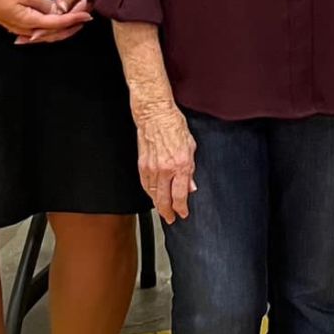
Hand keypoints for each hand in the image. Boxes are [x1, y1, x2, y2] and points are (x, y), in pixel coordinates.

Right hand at [15, 0, 94, 44]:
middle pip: (54, 34)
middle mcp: (25, 30)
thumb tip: (58, 10)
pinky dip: (49, 30)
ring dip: (61, 29)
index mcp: (29, 22)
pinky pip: (37, 33)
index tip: (87, 15)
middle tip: (85, 18)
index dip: (74, 19)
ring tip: (74, 21)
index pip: (58, 23)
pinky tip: (55, 27)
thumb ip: (44, 4)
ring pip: (46, 35)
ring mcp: (19, 30)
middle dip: (71, 27)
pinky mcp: (15, 26)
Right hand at [133, 103, 196, 223]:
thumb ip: (190, 169)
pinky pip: (145, 185)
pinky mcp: (142, 165)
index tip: (183, 213)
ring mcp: (151, 168)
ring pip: (153, 194)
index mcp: (180, 164)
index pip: (180, 195)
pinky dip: (149, 193)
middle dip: (168, 212)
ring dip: (158, 205)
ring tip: (162, 210)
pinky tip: (153, 196)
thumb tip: (191, 186)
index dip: (182, 208)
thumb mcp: (191, 147)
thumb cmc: (174, 126)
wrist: (155, 115)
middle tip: (171, 218)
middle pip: (164, 200)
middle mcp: (165, 169)